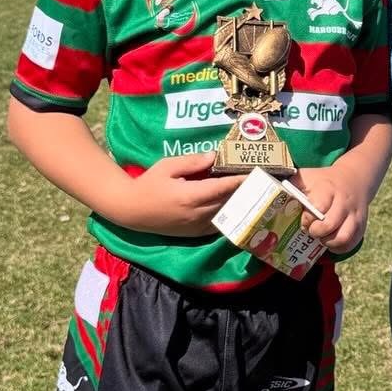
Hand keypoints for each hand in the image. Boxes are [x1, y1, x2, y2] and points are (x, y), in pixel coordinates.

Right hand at [112, 152, 246, 235]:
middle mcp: (197, 214)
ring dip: (239, 204)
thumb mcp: (167, 166)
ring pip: (225, 214)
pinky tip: (236, 207)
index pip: (223, 187)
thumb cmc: (148, 184)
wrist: (131, 210)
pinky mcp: (194, 234)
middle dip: (244, 191)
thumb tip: (214, 156)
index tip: (256, 173)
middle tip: (259, 180)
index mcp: (190, 196)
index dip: (241, 181)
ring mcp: (196, 226)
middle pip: (228, 201)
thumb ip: (192, 162)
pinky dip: (228, 216)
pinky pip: (218, 225)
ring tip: (252, 192)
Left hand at [293, 161, 372, 253]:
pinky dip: (339, 248)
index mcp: (328, 189)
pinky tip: (330, 243)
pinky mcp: (361, 225)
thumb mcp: (307, 176)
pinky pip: (351, 243)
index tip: (303, 220)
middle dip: (316, 232)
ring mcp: (355, 215)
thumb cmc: (323, 180)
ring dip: (329, 243)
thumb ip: (292, 186)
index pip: (318, 208)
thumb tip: (269, 197)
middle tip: (311, 231)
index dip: (307, 219)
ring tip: (321, 239)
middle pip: (330, 225)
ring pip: (344, 237)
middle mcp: (344, 203)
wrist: (354, 178)